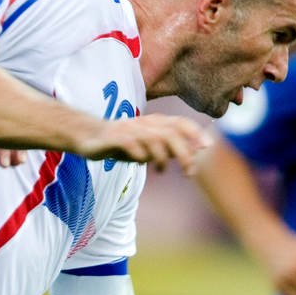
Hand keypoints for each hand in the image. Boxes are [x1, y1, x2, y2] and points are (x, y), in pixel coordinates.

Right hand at [81, 115, 209, 174]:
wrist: (88, 136)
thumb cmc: (120, 142)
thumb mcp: (146, 146)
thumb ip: (166, 149)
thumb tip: (190, 156)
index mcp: (154, 123)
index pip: (180, 123)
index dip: (195, 133)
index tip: (207, 146)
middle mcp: (144, 124)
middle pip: (170, 133)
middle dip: (184, 152)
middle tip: (190, 172)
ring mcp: (129, 130)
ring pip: (154, 138)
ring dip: (162, 156)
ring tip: (162, 170)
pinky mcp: (114, 138)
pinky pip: (131, 144)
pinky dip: (139, 154)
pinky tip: (141, 162)